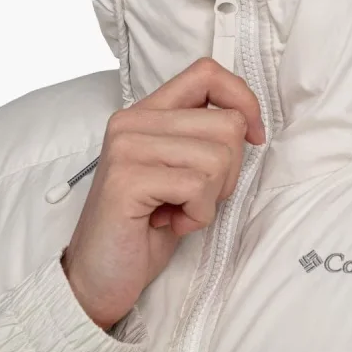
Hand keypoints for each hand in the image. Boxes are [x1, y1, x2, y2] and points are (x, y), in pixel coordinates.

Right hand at [61, 57, 265, 330]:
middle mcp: (134, 120)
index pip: (208, 73)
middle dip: (230, 171)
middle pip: (227, 123)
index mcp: (149, 111)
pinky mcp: (127, 178)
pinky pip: (198, 186)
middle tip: (196, 196)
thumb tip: (249, 122)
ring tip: (179, 210)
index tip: (253, 136)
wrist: (98, 278)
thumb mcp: (181, 169)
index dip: (243, 100)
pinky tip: (171, 223)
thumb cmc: (147, 225)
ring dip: (212, 197)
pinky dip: (198, 214)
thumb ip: (203, 137)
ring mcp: (127, 146)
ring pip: (218, 156)